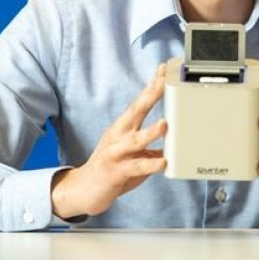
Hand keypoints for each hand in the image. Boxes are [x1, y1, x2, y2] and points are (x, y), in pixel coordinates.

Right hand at [51, 64, 167, 218]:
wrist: (84, 189)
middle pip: (135, 111)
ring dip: (150, 132)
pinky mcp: (116, 171)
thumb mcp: (133, 153)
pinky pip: (136, 166)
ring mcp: (116, 153)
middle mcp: (119, 136)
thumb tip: (174, 142)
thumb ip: (151, 145)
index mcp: (123, 128)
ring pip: (135, 140)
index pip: (139, 102)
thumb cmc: (112, 169)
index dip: (151, 86)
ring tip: (164, 125)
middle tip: (162, 83)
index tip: (162, 70)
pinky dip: (150, 164)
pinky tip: (162, 163)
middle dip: (150, 96)